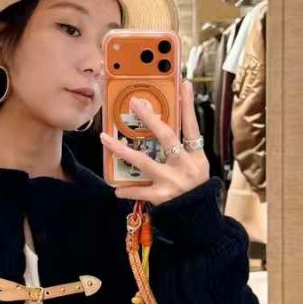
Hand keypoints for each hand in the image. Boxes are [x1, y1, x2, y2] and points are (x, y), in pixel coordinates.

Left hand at [100, 79, 208, 203]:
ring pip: (144, 162)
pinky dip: (127, 190)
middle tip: (135, 103)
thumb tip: (164, 124)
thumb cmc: (194, 188)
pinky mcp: (162, 197)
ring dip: (122, 150)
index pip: (193, 126)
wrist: (198, 219)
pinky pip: (140, 191)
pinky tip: (115, 188)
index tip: (184, 84)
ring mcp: (173, 181)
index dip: (188, 106)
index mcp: (197, 156)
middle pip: (167, 137)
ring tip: (105, 139)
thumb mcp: (197, 166)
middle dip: (150, 119)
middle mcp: (185, 166)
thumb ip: (183, 148)